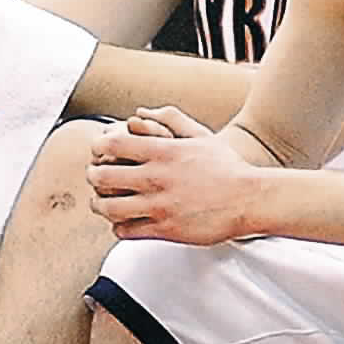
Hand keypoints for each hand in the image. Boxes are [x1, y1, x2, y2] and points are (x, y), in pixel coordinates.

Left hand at [87, 104, 257, 241]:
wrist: (249, 199)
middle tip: (96, 179)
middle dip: (93, 178)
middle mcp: (156, 178)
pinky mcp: (165, 229)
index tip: (99, 153)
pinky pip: (126, 231)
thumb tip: (140, 112)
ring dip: (100, 205)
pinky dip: (119, 227)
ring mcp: (159, 205)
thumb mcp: (200, 135)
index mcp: (163, 151)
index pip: (111, 144)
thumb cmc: (227, 167)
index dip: (97, 148)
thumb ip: (169, 119)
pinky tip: (125, 222)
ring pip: (109, 208)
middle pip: (102, 177)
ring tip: (104, 204)